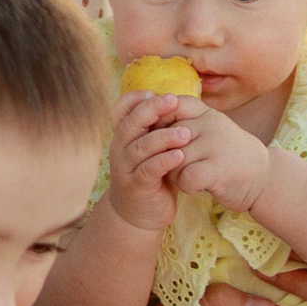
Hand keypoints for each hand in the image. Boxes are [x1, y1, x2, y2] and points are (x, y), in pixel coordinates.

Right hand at [105, 91, 195, 232]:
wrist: (140, 213)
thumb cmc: (151, 175)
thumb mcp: (151, 149)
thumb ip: (158, 128)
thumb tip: (179, 98)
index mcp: (124, 136)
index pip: (120, 110)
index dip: (133, 99)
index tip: (153, 91)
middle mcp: (120, 148)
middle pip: (131, 123)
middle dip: (151, 109)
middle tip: (173, 100)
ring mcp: (126, 168)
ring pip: (142, 146)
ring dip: (164, 137)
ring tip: (186, 133)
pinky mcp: (136, 186)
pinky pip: (149, 170)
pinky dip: (164, 161)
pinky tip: (180, 156)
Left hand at [168, 100, 274, 211]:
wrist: (263, 177)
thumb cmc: (227, 154)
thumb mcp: (209, 130)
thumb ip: (184, 123)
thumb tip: (145, 118)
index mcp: (206, 112)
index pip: (171, 105)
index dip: (160, 123)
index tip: (164, 141)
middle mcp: (210, 123)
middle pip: (167, 138)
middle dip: (166, 156)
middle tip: (180, 166)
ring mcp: (215, 145)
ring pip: (173, 159)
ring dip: (176, 174)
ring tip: (192, 176)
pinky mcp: (218, 168)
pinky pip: (185, 177)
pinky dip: (188, 186)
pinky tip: (199, 185)